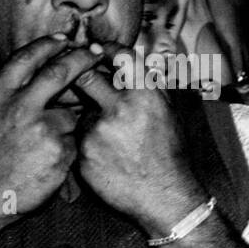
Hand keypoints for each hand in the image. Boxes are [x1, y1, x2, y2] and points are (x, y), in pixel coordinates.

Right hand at [0, 36, 97, 229]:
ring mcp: (39, 128)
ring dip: (70, 123)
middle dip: (82, 59)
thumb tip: (36, 75)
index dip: (47, 45)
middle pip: (57, 72)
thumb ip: (11, 96)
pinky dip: (70, 147)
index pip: (25, 59)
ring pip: (71, 112)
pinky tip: (54, 159)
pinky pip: (75, 139)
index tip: (65, 39)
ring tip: (49, 141)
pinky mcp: (58, 149)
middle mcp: (16, 107)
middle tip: (98, 53)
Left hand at [72, 45, 207, 236]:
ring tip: (114, 142)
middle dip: (82, 79)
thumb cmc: (170, 155)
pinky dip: (88, 145)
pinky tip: (108, 158)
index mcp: (146, 95)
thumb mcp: (169, 114)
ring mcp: (98, 131)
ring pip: (81, 112)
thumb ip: (148, 86)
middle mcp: (121, 108)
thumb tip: (132, 61)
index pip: (118, 57)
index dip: (104, 50)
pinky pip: (78, 139)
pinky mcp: (83, 153)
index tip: (96, 50)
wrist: (165, 197)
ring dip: (91, 121)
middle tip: (85, 85)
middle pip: (85, 78)